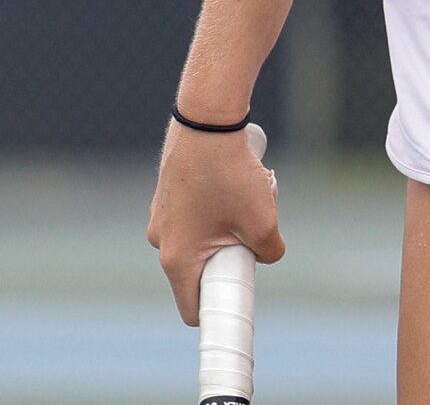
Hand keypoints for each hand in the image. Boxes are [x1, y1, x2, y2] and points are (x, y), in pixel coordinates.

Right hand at [145, 120, 284, 324]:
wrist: (208, 119)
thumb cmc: (230, 173)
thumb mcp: (263, 221)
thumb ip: (269, 252)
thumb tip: (266, 254)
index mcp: (177, 258)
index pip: (192, 307)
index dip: (218, 311)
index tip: (239, 303)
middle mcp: (161, 239)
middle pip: (201, 269)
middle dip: (231, 257)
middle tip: (253, 232)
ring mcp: (162, 215)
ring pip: (202, 237)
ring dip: (228, 226)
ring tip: (247, 194)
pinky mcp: (169, 193)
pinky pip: (198, 213)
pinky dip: (219, 204)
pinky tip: (236, 178)